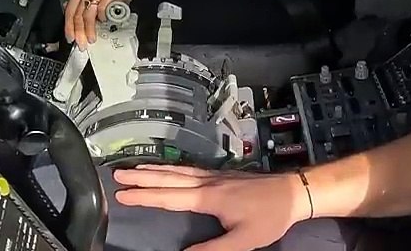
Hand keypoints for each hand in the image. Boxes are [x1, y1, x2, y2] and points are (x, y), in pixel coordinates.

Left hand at [64, 0, 154, 47]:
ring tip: (91, 38)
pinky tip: (105, 21)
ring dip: (89, 29)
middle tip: (80, 43)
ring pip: (88, 14)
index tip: (70, 36)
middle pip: (77, 13)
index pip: (70, 8)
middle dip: (78, 31)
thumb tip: (82, 10)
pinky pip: (103, 8)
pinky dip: (102, 17)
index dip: (69, 25)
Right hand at [113, 165, 309, 250]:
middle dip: (141, 177)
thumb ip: (214, 250)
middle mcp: (206, 182)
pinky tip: (167, 169)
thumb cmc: (270, 216)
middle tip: (116, 174)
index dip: (144, 196)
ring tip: (133, 168)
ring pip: (176, 170)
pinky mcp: (221, 175)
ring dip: (153, 169)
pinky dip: (170, 167)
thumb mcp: (244, 240)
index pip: (169, 196)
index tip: (121, 194)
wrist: (293, 192)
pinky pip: (187, 169)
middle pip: (168, 178)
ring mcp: (213, 176)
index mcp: (208, 197)